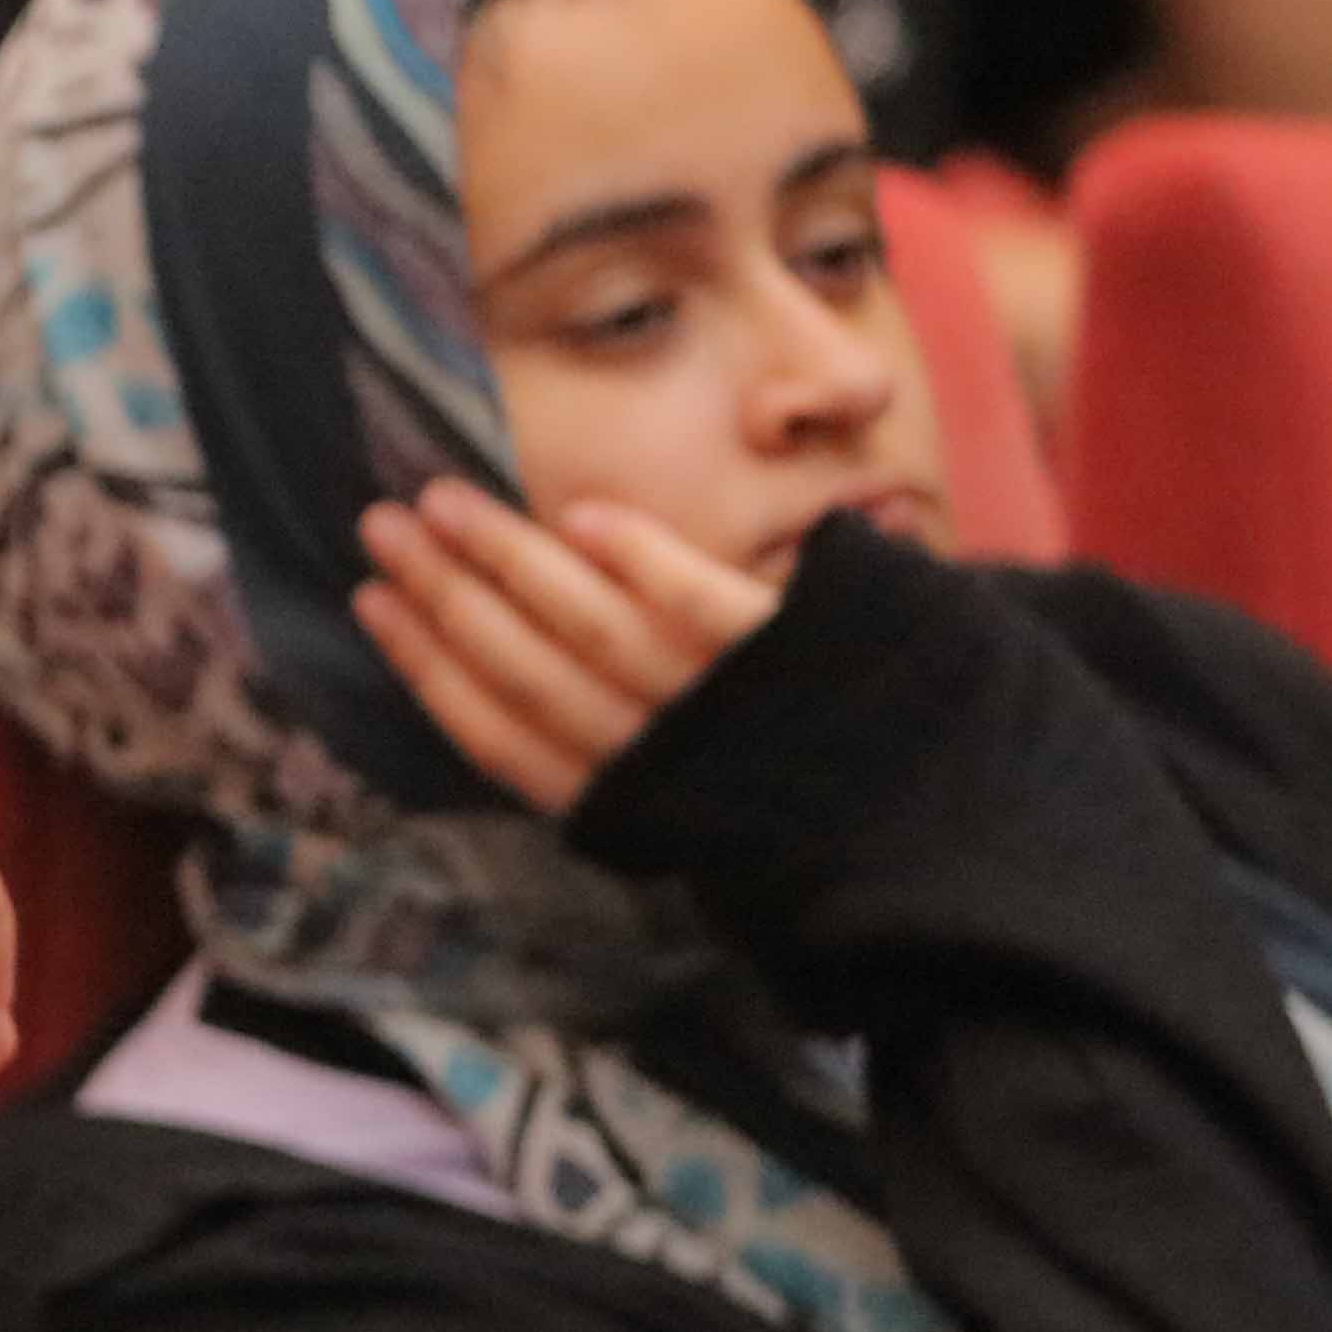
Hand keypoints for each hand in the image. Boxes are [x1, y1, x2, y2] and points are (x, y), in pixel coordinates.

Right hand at [352, 480, 777, 819]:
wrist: (958, 830)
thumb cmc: (818, 806)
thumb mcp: (703, 807)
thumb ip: (629, 756)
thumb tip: (534, 681)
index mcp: (631, 807)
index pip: (501, 737)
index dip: (428, 667)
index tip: (373, 603)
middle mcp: (662, 763)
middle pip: (526, 673)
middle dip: (443, 594)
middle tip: (383, 527)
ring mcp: (725, 706)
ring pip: (591, 632)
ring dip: (507, 561)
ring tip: (446, 501)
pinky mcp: (790, 656)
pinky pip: (698, 607)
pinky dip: (636, 559)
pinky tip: (580, 516)